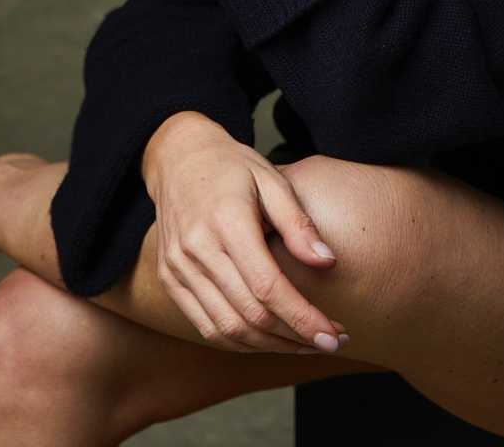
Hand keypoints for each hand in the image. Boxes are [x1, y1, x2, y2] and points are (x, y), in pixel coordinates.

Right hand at [141, 113, 348, 354]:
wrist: (179, 158)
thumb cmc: (232, 167)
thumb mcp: (271, 179)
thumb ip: (298, 223)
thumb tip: (328, 262)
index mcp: (226, 222)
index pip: (268, 287)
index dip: (303, 318)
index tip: (333, 336)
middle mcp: (197, 251)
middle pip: (249, 316)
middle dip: (294, 337)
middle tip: (330, 342)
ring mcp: (178, 269)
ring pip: (227, 329)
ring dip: (270, 346)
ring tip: (305, 344)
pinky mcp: (170, 280)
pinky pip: (206, 326)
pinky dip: (240, 341)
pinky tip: (269, 338)